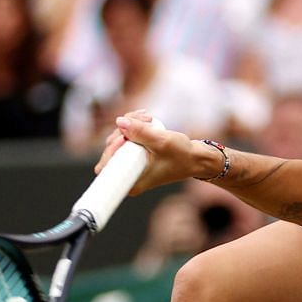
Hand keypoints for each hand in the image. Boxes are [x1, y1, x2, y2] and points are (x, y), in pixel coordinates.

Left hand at [93, 109, 211, 194]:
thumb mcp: (161, 142)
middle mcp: (128, 176)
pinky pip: (126, 139)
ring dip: (130, 125)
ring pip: (118, 141)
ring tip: (149, 119)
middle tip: (144, 122)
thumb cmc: (181, 156)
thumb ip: (140, 132)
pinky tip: (146, 120)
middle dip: (124, 131)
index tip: (124, 138)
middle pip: (110, 150)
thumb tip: (119, 121)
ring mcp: (131, 165)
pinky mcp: (136, 155)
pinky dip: (134, 127)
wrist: (196, 158)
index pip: (105, 168)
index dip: (110, 150)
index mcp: (131, 182)